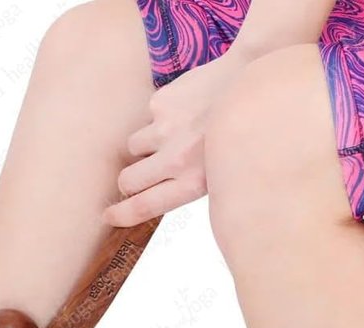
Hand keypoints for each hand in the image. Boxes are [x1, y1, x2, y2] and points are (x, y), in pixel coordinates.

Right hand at [103, 47, 248, 226]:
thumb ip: (190, 184)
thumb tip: (157, 194)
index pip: (144, 206)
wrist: (254, 75)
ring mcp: (165, 130)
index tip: (109, 217)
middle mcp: (175, 159)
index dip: (122, 214)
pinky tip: (186, 107)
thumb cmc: (243, 129)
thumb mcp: (224, 170)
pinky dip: (162, 115)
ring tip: (174, 132)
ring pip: (133, 146)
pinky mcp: (161, 103)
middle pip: (128, 180)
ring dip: (146, 144)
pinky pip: (148, 116)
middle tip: (138, 176)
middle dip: (128, 181)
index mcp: (193, 181)